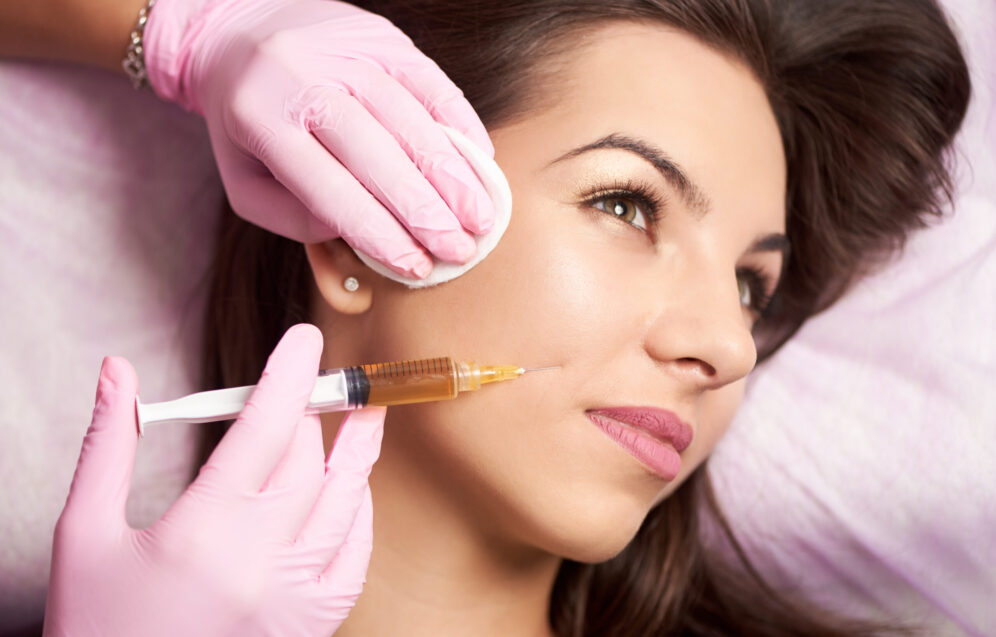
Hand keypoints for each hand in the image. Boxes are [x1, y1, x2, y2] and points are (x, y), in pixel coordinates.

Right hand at [43, 324, 383, 636]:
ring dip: (356, 455)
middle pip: (306, 464)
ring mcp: (291, 600)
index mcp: (201, 534)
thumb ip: (110, 446)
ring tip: (368, 414)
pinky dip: (362, 521)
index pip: (263, 431)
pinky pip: (353, 564)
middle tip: (310, 385)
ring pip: (344, 507)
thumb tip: (119, 372)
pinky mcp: (307, 627)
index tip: (305, 340)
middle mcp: (258, 564)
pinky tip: (357, 495)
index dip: (289, 376)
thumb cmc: (95, 625)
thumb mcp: (84, 533)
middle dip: (310, 415)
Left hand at [144, 0, 495, 278]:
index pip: (331, 190)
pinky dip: (460, 124)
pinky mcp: (381, 35)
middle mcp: (304, 78)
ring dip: (452, 174)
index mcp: (262, 119)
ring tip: (481, 217)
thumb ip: (293, 218)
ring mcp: (347, 51)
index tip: (415, 267)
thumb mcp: (245, 181)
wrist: (241, 28)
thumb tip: (356, 232)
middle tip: (461, 250)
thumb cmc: (250, 122)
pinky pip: (431, 81)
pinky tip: (481, 161)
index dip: (378, 233)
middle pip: (378, 154)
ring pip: (411, 119)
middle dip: (425, 211)